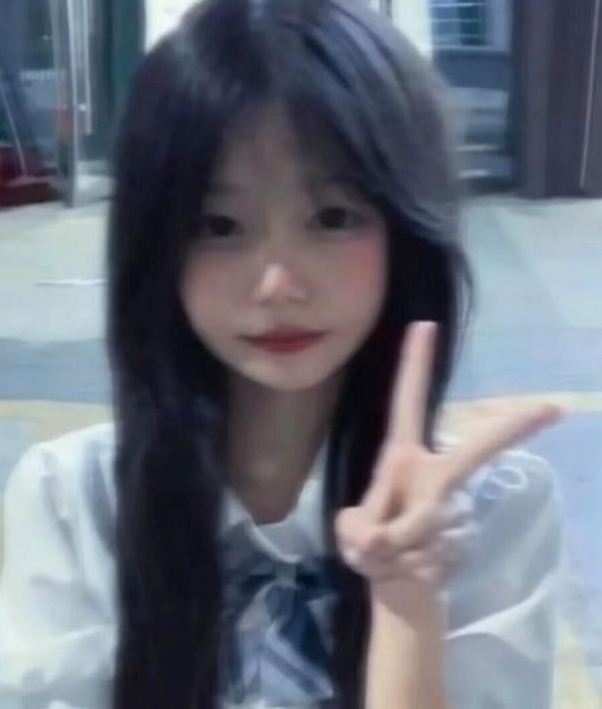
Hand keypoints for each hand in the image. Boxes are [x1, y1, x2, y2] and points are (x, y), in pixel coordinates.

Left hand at [335, 322, 560, 599]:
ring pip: (421, 524)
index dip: (414, 364)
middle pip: (474, 451)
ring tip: (378, 551)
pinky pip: (416, 553)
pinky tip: (394, 564)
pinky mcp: (453, 536)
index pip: (407, 402)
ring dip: (387, 545)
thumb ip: (364, 532)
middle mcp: (429, 473)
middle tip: (553, 405)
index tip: (427, 324)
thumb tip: (376, 540)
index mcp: (400, 455)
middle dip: (508, 432)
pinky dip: (391, 565)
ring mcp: (444, 505)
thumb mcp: (352, 535)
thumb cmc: (368, 542)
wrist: (393, 580)